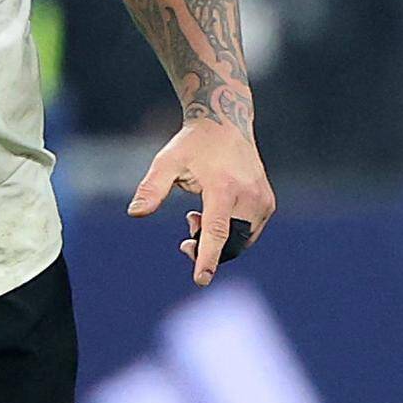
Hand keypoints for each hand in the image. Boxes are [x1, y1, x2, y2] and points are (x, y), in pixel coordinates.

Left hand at [129, 115, 273, 285]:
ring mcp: (262, 200)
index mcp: (223, 187)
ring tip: (197, 215)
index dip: (207, 257)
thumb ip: (151, 188)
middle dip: (206, 248)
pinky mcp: (267, 203)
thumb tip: (135, 213)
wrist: (227, 123)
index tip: (201, 279)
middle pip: (229, 243)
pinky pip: (249, 232)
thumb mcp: (167, 162)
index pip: (217, 231)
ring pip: (240, 241)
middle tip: (186, 229)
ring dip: (218, 239)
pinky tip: (214, 212)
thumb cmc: (193, 145)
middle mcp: (249, 196)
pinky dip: (230, 232)